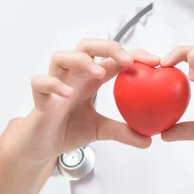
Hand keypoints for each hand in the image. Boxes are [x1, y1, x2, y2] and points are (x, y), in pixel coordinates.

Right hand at [13, 39, 157, 163]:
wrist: (41, 146)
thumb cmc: (68, 130)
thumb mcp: (102, 131)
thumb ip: (124, 132)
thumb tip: (149, 140)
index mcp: (90, 79)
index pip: (112, 58)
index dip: (133, 54)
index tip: (155, 62)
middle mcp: (72, 76)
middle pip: (87, 46)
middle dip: (108, 47)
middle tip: (127, 60)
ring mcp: (54, 84)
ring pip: (60, 57)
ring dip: (81, 60)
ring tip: (99, 73)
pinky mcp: (38, 98)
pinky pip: (40, 83)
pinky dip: (53, 84)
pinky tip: (68, 93)